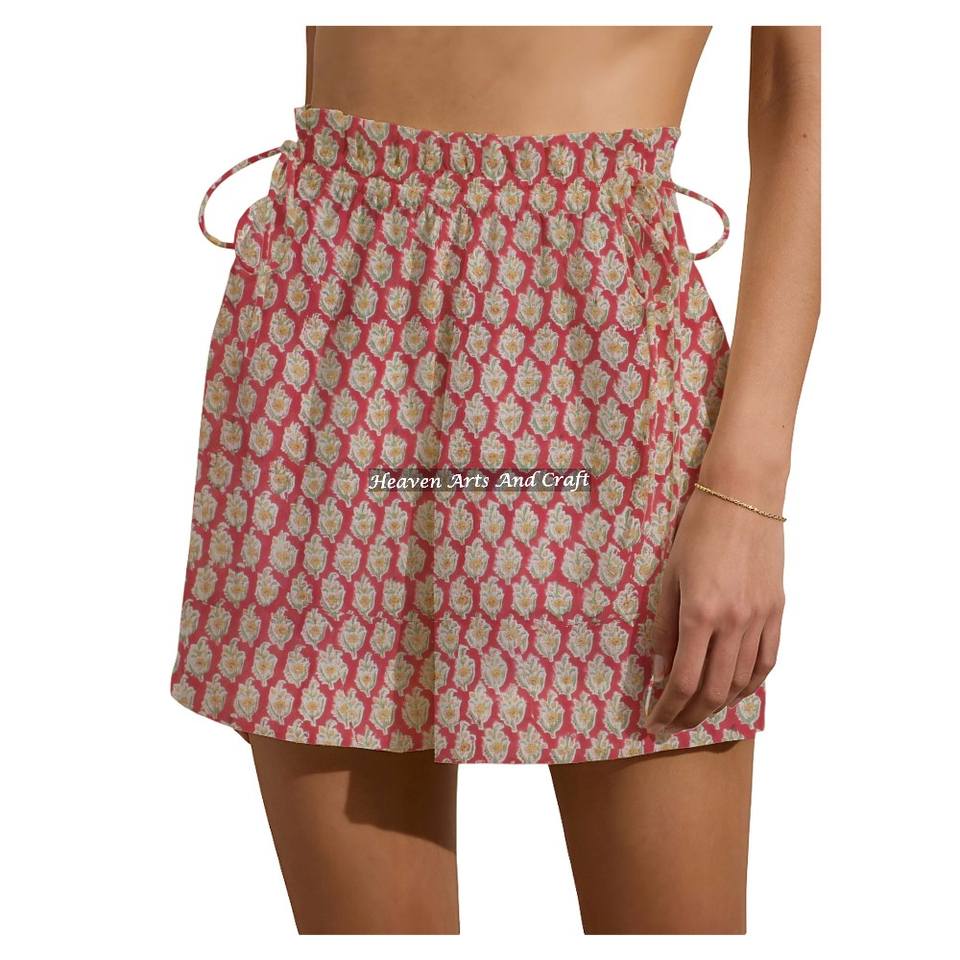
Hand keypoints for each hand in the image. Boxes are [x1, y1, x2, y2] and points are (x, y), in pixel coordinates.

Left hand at [644, 482, 784, 735]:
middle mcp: (733, 623)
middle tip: (673, 724)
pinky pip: (767, 662)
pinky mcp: (777, 611)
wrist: (744, 497)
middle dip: (690, 715)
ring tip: (699, 711)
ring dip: (719, 705)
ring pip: (742, 682)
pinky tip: (735, 691)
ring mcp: (760, 619)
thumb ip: (663, 625)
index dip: (667, 708)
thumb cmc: (698, 530)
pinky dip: (750, 684)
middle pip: (714, 691)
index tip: (653, 722)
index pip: (682, 680)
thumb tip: (658, 666)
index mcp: (699, 614)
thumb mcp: (668, 575)